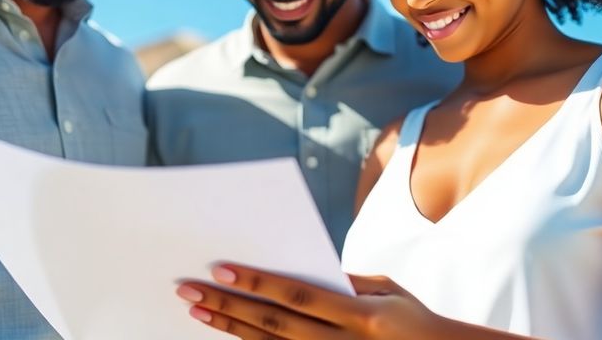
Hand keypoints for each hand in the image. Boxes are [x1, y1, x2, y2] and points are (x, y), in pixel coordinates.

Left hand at [176, 263, 446, 339]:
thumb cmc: (412, 319)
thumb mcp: (386, 292)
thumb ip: (344, 280)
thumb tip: (296, 268)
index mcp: (360, 317)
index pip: (297, 295)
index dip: (257, 283)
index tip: (220, 268)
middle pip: (273, 324)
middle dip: (229, 306)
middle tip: (189, 290)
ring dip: (231, 330)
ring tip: (198, 313)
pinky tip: (229, 338)